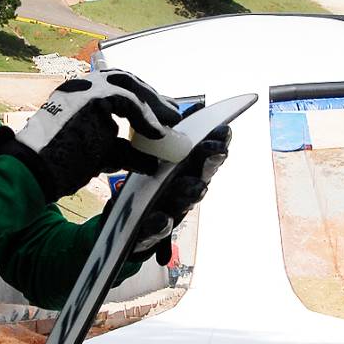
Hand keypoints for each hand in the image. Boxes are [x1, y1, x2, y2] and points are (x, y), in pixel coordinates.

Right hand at [0, 69, 181, 202]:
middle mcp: (79, 87)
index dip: (141, 99)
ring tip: (171, 122)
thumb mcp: (98, 156)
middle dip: (151, 97)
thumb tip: (151, 159)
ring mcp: (82, 89)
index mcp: (76, 96)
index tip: (161, 114)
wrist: (31, 170)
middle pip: (124, 80)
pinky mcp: (89, 98)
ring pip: (127, 85)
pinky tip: (156, 132)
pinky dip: (145, 116)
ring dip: (152, 104)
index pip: (115, 88)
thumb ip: (124, 151)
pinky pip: (127, 100)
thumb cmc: (58, 167)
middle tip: (173, 114)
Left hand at [128, 113, 231, 265]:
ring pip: (182, 204)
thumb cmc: (143, 187)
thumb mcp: (151, 157)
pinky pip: (154, 231)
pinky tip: (161, 218)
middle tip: (214, 150)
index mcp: (183, 172)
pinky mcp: (147, 235)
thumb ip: (171, 137)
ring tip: (193, 185)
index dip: (215, 143)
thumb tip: (192, 108)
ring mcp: (167, 214)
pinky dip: (159, 225)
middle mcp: (180, 193)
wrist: (120, 225)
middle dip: (207, 164)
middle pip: (198, 178)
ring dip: (189, 193)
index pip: (203, 156)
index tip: (223, 129)